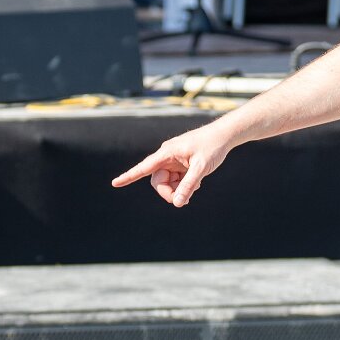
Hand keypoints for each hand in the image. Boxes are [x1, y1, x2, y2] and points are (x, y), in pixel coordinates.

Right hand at [111, 124, 232, 207]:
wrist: (224, 135)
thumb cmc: (212, 147)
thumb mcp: (201, 168)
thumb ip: (188, 185)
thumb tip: (177, 203)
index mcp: (167, 153)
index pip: (144, 167)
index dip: (129, 177)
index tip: (115, 183)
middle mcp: (166, 157)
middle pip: (158, 181)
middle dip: (169, 192)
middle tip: (184, 200)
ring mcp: (173, 161)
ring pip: (167, 182)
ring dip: (179, 189)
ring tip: (196, 185)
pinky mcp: (180, 165)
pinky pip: (176, 180)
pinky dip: (185, 185)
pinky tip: (197, 181)